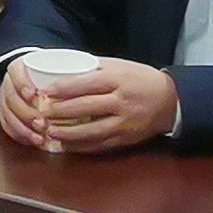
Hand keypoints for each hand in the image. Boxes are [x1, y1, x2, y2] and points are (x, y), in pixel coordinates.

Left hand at [0, 59, 177, 155]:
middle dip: (61, 112)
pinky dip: (82, 146)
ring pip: (92, 130)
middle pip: (86, 108)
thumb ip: (94, 67)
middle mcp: (121, 101)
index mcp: (118, 79)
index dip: (64, 89)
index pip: (86, 84)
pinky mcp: (126, 138)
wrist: (170, 100)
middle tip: (41, 114)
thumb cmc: (140, 79)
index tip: (45, 92)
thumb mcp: (120, 65)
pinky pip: (101, 144)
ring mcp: (124, 122)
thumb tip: (64, 68)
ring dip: (68, 134)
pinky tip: (66, 145)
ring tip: (49, 132)